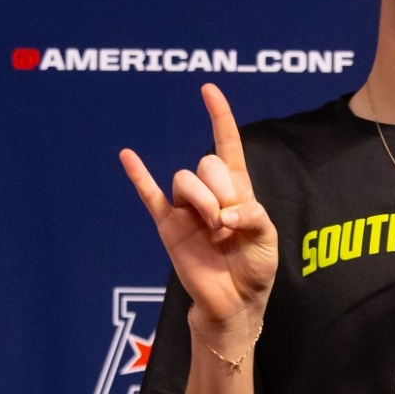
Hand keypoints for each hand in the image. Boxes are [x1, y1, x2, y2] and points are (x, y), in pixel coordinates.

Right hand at [120, 83, 278, 337]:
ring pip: (184, 180)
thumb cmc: (255, 269)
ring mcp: (186, 209)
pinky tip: (128, 155)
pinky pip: (150, 195)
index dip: (219, 117)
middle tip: (230, 221)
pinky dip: (138, 175)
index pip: (227, 145)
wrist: (234, 304)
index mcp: (237, 190)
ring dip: (202, 200)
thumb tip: (225, 210)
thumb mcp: (267, 238)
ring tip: (214, 228)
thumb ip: (252, 214)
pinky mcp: (169, 226)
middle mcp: (209, 193)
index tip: (209, 90)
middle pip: (205, 164)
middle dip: (221, 189)